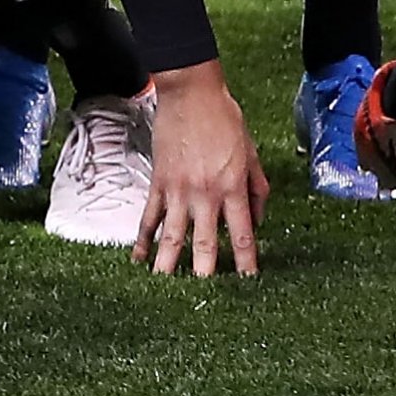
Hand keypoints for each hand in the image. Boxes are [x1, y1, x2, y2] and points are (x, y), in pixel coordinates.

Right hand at [136, 63, 266, 278]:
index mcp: (233, 188)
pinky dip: (143, 239)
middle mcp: (205, 194)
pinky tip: (139, 259)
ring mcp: (178, 190)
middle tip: (205, 301)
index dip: (247, 263)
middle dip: (206, 274)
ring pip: (173, 235)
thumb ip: (256, 189)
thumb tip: (257, 220)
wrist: (190, 93)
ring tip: (165, 289)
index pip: (243, 235)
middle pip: (206, 243)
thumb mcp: (251, 153)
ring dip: (169, 264)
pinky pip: (149, 215)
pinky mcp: (158, 182)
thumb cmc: (225, 119)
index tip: (249, 285)